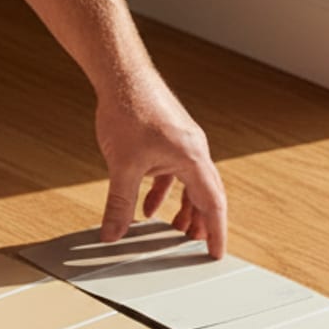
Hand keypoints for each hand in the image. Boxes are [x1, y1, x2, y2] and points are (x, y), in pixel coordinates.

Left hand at [94, 75, 227, 256]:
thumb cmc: (129, 111)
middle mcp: (194, 151)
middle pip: (206, 195)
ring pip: (190, 184)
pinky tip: (147, 207)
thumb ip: (119, 204)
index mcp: (193, 158)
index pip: (213, 203)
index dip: (215, 232)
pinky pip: (173, 173)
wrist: (122, 74)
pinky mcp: (168, 138)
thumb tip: (112, 234)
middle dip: (201, 224)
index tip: (216, 254)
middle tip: (195, 248)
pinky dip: (164, 192)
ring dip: (183, 209)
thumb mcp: (122, 166)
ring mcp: (182, 143)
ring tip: (174, 231)